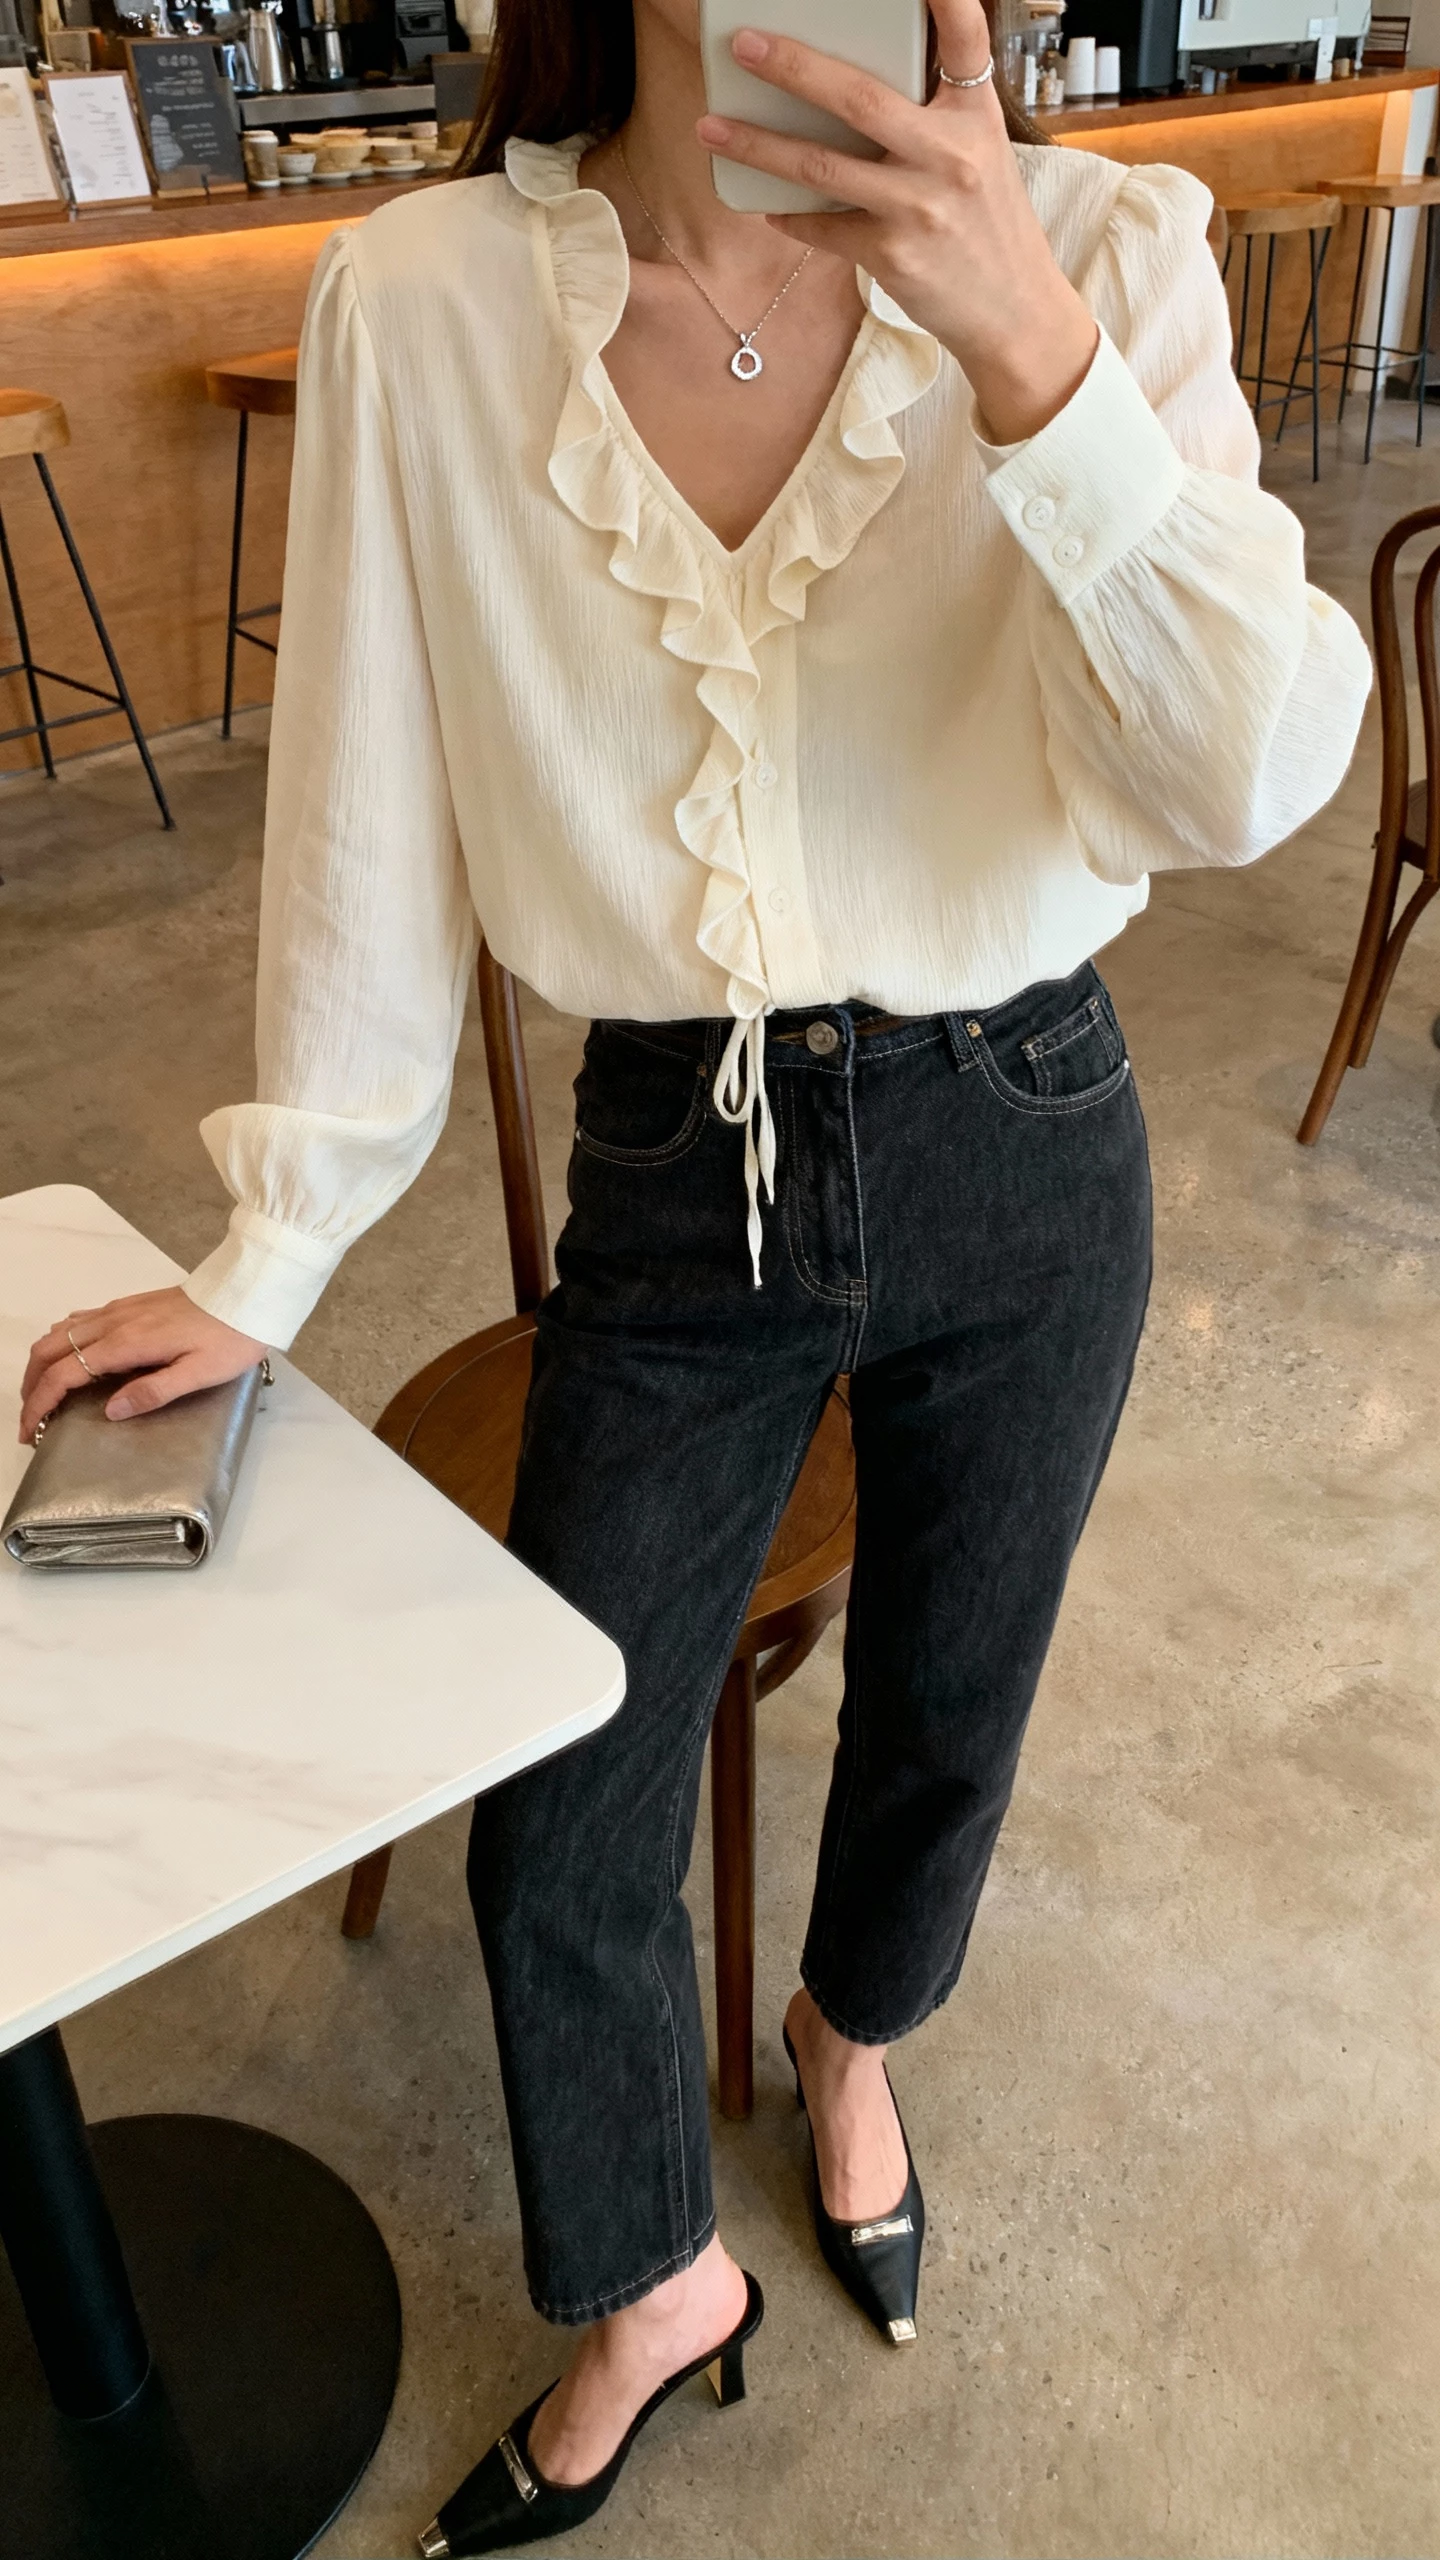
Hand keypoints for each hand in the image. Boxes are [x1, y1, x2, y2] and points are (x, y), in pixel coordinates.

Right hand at [19, 1288, 265, 1444]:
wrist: (246, 1293)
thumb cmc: (229, 1338)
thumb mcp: (199, 1373)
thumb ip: (153, 1392)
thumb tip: (110, 1411)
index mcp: (126, 1343)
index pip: (64, 1374)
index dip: (39, 1404)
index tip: (29, 1431)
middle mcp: (113, 1322)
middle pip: (49, 1349)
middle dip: (31, 1384)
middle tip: (31, 1417)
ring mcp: (118, 1309)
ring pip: (59, 1332)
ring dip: (42, 1363)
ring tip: (45, 1393)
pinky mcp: (127, 1304)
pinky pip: (79, 1320)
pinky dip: (60, 1342)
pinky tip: (69, 1358)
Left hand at [696, 1, 1099, 444]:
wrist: (1013, 311)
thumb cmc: (988, 224)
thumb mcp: (981, 153)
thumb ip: (935, 114)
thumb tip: (856, 86)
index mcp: (976, 116)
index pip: (966, 39)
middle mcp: (949, 154)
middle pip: (859, 98)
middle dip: (794, 67)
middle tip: (744, 46)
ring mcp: (918, 207)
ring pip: (821, 167)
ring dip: (757, 146)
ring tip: (711, 127)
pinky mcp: (892, 255)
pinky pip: (822, 228)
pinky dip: (788, 216)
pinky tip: (764, 207)